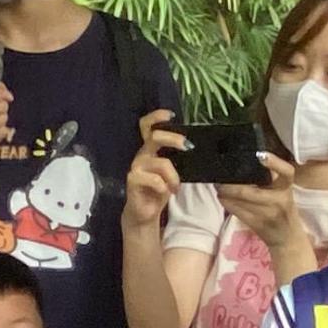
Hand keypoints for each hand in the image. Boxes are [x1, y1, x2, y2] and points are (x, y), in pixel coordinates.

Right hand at [124, 110, 184, 231]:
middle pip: (154, 137)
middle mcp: (142, 155)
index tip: (171, 115)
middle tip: (187, 146)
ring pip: (160, 162)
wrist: (145, 213)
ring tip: (175, 187)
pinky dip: (164, 186)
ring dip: (173, 176)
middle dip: (173, 139)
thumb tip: (194, 149)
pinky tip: (165, 192)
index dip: (157, 117)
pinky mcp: (133, 181)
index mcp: (151, 150)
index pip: (148, 127)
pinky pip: (154, 179)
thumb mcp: (173, 172)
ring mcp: (136, 167)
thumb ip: (178, 159)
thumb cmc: (159, 190)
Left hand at [215, 154, 299, 243]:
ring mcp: (268, 213)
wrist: (287, 238)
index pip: (286, 172)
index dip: (274, 163)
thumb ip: (270, 176)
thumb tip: (247, 160)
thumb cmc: (282, 208)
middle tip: (220, 178)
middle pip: (248, 191)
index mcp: (286, 187)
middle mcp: (279, 199)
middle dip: (229, 184)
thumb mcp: (282, 190)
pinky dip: (226, 202)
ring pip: (239, 200)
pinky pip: (236, 211)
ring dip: (224, 192)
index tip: (261, 155)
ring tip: (219, 186)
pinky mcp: (257, 224)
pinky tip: (223, 197)